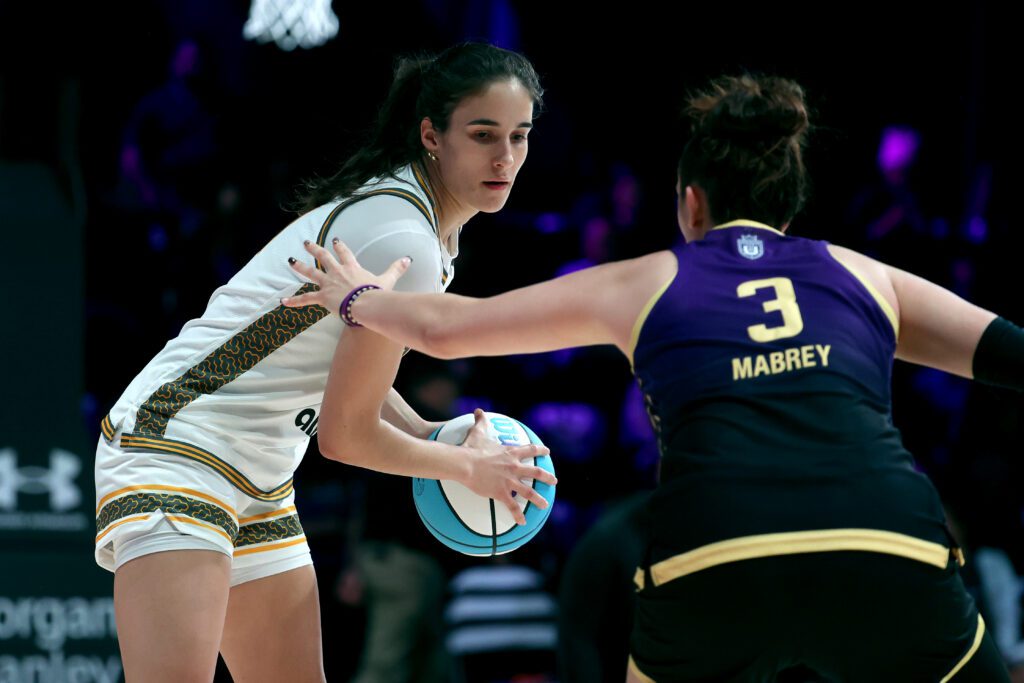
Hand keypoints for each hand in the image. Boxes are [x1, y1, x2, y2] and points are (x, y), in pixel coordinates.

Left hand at [281, 239, 408, 311]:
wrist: (365, 304)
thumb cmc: (376, 294)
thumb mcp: (388, 279)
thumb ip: (396, 268)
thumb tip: (408, 258)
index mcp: (352, 267)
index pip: (344, 253)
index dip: (340, 246)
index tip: (336, 240)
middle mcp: (337, 272)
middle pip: (324, 257)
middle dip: (314, 249)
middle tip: (306, 243)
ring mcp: (328, 283)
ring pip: (311, 272)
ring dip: (300, 266)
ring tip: (290, 261)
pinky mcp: (322, 297)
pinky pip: (305, 299)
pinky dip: (294, 301)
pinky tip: (282, 302)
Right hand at [460, 409, 556, 524]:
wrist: (466, 463)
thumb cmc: (471, 448)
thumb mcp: (478, 432)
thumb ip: (481, 421)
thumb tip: (478, 410)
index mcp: (511, 453)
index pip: (530, 450)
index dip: (540, 451)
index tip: (547, 452)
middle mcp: (514, 467)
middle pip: (536, 472)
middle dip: (547, 477)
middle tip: (554, 481)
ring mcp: (509, 481)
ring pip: (529, 492)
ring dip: (538, 499)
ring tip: (545, 504)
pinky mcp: (502, 493)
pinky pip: (513, 506)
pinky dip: (518, 515)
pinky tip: (523, 522)